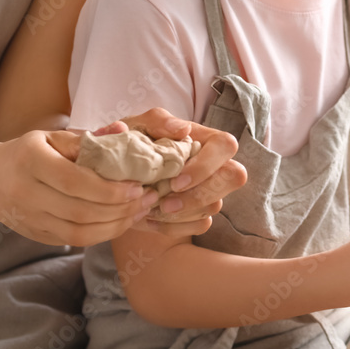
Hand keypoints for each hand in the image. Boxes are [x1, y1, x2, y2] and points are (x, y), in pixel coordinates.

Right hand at [0, 129, 156, 245]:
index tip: (138, 186)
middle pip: (81, 211)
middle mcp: (26, 193)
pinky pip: (75, 241)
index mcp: (30, 161)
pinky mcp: (36, 235)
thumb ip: (89, 137)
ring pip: (80, 233)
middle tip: (148, 199)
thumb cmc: (28, 153)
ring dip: (116, 225)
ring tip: (140, 211)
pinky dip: (103, 234)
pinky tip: (122, 222)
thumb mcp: (52, 137)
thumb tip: (123, 131)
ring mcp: (30, 219)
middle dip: (121, 209)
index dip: (110, 189)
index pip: (75, 181)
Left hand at [88, 108, 246, 238]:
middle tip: (166, 204)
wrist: (116, 174)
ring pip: (215, 206)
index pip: (225, 145)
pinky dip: (174, 227)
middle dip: (200, 195)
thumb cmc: (131, 144)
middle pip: (233, 177)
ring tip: (149, 210)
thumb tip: (183, 130)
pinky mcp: (199, 212)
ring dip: (181, 213)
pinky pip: (201, 225)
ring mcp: (209, 191)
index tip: (176, 181)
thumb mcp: (137, 127)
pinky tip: (150, 220)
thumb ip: (158, 121)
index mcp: (203, 139)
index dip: (207, 165)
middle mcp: (213, 165)